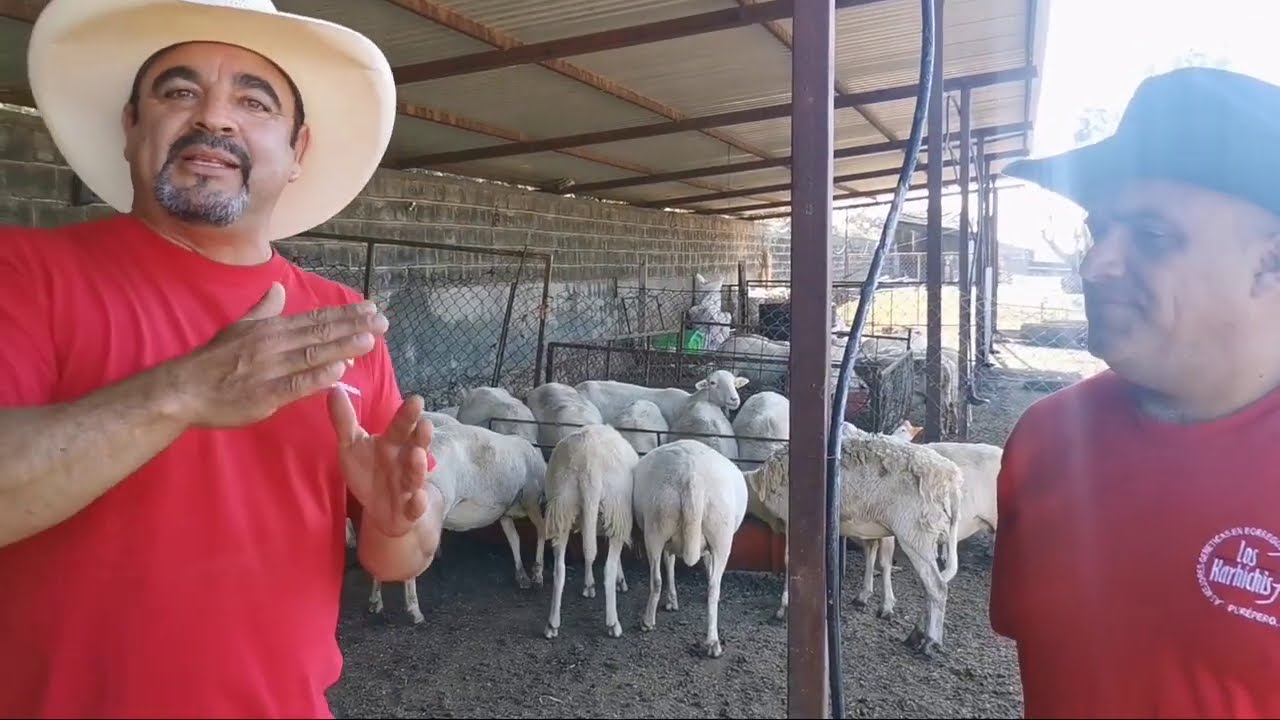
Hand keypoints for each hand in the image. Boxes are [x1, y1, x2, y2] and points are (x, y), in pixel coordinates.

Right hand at [165, 282, 387, 427]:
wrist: (183, 389)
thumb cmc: (213, 361)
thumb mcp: (239, 328)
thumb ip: (264, 310)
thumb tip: (278, 288)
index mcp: (271, 329)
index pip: (315, 318)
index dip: (345, 314)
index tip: (371, 308)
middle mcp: (274, 344)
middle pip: (320, 333)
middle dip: (354, 326)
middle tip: (383, 321)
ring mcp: (270, 369)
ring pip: (312, 355)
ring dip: (342, 347)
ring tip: (370, 340)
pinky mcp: (265, 394)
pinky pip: (296, 384)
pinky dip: (318, 376)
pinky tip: (340, 370)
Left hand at [329, 387, 434, 537]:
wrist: (381, 510)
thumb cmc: (369, 472)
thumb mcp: (352, 446)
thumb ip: (345, 420)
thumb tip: (335, 389)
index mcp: (394, 444)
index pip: (402, 426)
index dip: (408, 415)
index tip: (415, 400)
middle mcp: (406, 461)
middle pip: (416, 446)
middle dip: (421, 436)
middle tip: (424, 424)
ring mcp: (410, 485)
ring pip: (417, 475)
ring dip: (419, 467)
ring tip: (417, 455)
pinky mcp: (410, 509)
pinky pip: (416, 506)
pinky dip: (418, 503)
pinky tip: (418, 498)